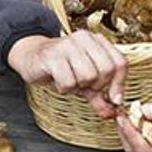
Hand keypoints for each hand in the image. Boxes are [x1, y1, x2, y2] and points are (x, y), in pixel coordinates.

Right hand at [7, 32, 126, 117]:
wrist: (31, 58)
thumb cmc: (61, 67)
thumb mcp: (84, 81)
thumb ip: (100, 96)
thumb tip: (113, 113)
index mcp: (96, 40)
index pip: (120, 62)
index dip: (119, 84)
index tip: (114, 99)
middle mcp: (83, 38)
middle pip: (106, 70)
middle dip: (97, 85)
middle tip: (84, 86)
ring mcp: (67, 46)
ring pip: (88, 76)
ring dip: (78, 86)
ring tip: (69, 80)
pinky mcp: (52, 57)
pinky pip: (68, 82)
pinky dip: (64, 88)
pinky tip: (58, 80)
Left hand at [115, 101, 151, 151]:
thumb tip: (145, 110)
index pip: (143, 149)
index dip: (129, 133)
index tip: (122, 118)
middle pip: (135, 150)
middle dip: (126, 130)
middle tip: (123, 113)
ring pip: (133, 149)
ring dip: (128, 132)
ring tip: (130, 116)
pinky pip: (136, 148)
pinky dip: (133, 135)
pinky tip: (136, 124)